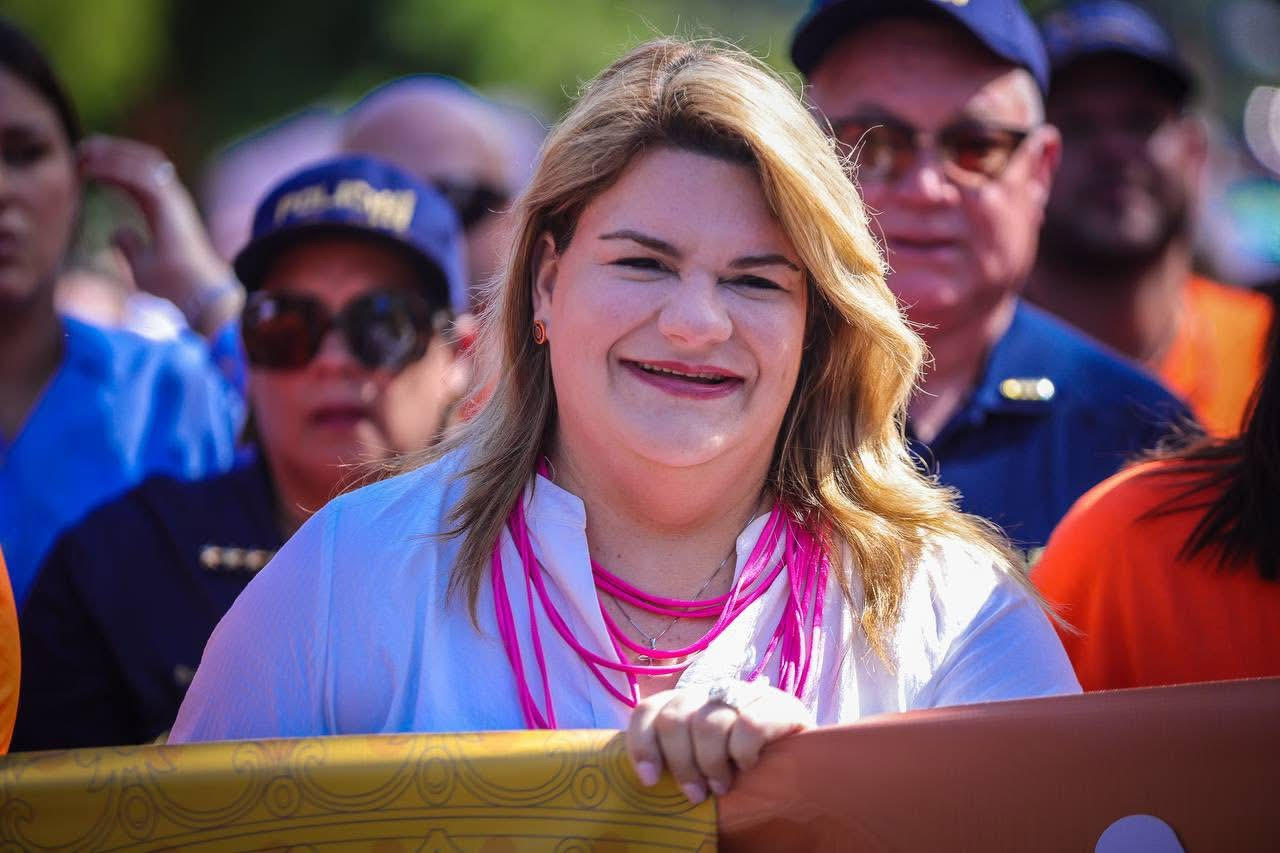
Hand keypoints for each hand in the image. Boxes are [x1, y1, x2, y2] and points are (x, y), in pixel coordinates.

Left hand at [79, 135, 241, 335]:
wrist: (199, 299)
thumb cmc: (175, 288)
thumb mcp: (142, 265)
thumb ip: (130, 246)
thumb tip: (118, 233)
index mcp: (164, 212)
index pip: (137, 176)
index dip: (111, 166)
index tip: (83, 165)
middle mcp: (171, 201)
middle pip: (140, 162)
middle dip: (110, 151)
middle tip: (81, 150)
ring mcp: (174, 200)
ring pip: (143, 162)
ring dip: (112, 153)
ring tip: (84, 152)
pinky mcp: (171, 205)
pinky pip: (142, 176)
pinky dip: (116, 167)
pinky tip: (94, 168)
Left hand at [625, 680, 812, 803]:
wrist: (802, 763)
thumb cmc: (742, 769)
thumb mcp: (703, 762)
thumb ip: (677, 757)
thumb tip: (647, 779)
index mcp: (686, 703)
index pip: (649, 710)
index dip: (642, 744)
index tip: (650, 780)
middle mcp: (711, 691)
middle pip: (675, 718)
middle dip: (682, 763)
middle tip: (696, 794)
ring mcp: (743, 693)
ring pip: (708, 724)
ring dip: (712, 764)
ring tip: (723, 786)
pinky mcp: (776, 704)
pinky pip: (747, 725)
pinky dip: (743, 752)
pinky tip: (749, 764)